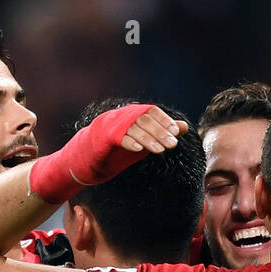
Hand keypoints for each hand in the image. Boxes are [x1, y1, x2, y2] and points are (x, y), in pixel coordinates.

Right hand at [31, 104, 188, 202]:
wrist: (86, 160)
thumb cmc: (117, 150)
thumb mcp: (144, 142)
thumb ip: (162, 133)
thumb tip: (184, 127)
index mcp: (131, 115)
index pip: (151, 111)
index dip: (164, 120)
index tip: (176, 132)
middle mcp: (122, 116)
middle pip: (144, 119)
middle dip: (160, 131)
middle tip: (173, 144)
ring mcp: (111, 124)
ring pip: (133, 128)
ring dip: (149, 139)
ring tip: (161, 150)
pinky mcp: (103, 137)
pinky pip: (118, 137)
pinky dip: (130, 142)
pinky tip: (140, 150)